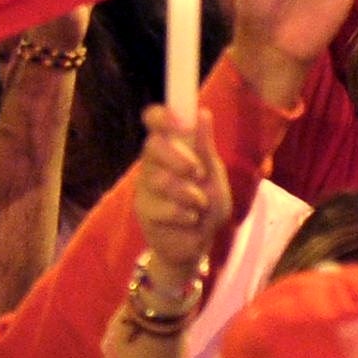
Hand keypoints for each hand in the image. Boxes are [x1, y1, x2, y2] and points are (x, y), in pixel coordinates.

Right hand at [130, 102, 227, 291]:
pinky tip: (189, 220)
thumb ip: (205, 148)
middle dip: (179, 158)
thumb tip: (202, 112)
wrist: (198, 244)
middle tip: (197, 172)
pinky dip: (185, 214)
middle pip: (152, 145)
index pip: (154, 119)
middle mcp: (152, 162)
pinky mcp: (143, 210)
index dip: (162, 115)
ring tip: (198, 205)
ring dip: (189, 194)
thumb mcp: (214, 176)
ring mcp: (144, 186)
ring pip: (160, 179)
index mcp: (170, 147)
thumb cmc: (206, 205)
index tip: (181, 123)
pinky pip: (164, 207)